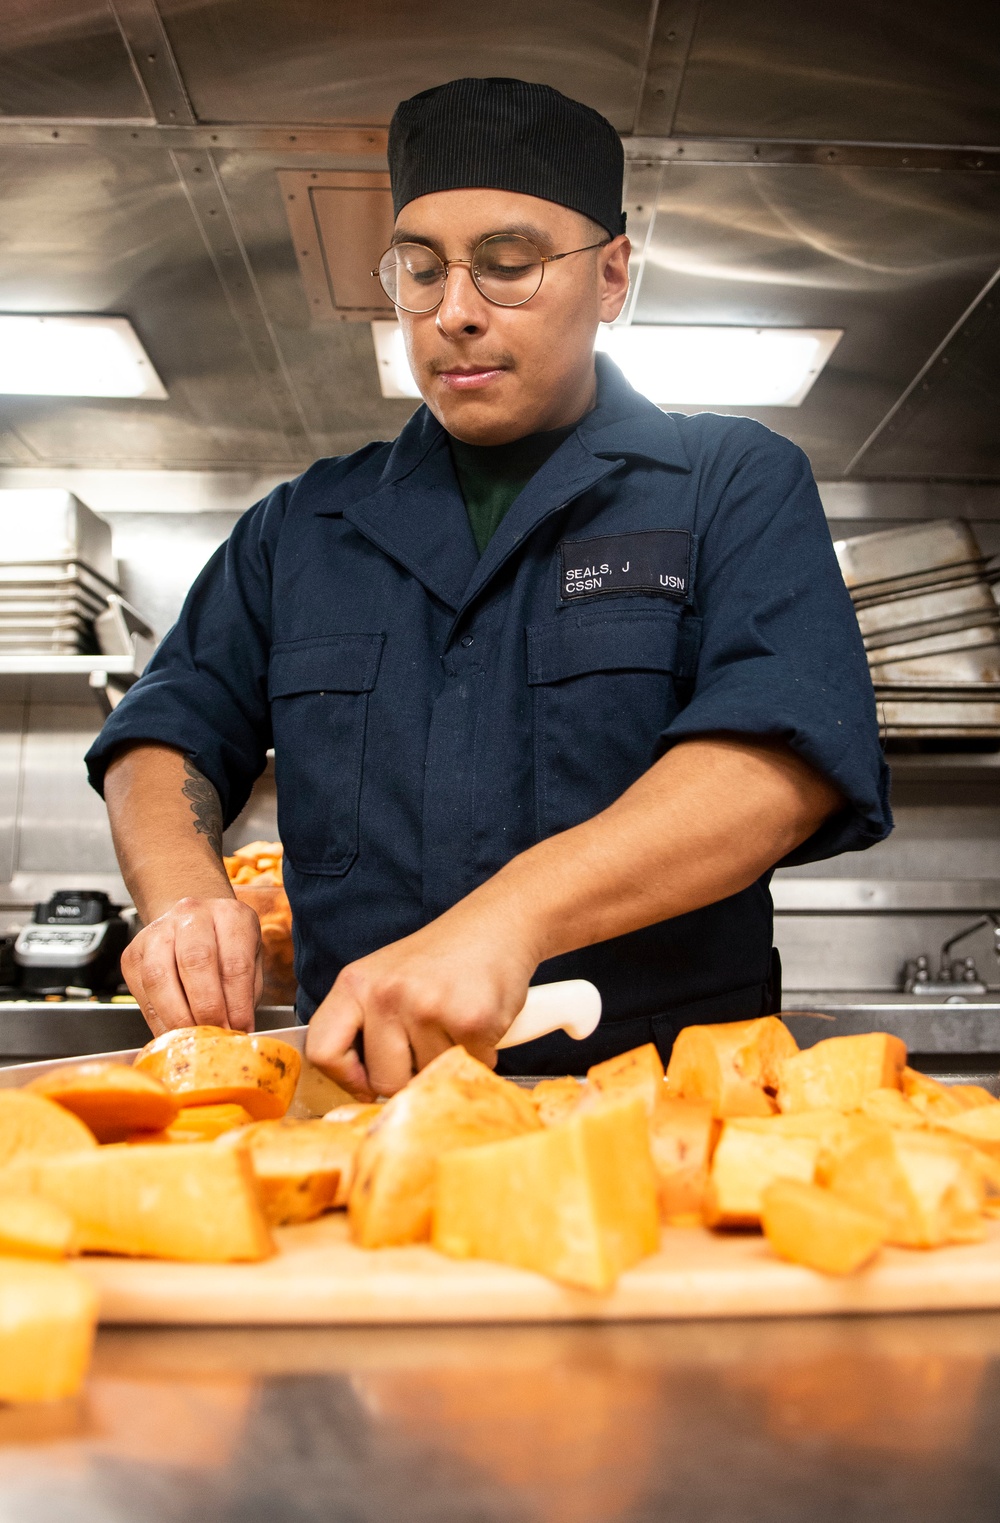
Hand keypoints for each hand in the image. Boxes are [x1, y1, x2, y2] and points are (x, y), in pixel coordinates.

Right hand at [122, 896, 262, 1035]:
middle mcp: (191, 916)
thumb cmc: (226, 946)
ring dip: (177, 1015)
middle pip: (195, 961)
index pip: (234, 962)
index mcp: (230, 915)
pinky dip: (157, 1019)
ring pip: (159, 976)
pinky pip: (142, 992)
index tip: (240, 1028)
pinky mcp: (132, 954)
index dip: (237, 1003)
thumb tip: (237, 1030)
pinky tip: (172, 1034)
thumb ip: (245, 992)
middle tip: (215, 1033)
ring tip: (192, 1038)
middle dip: (206, 1007)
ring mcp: (157, 932)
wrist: (193, 923)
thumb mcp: (250, 960)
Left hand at [304, 898, 538, 1099]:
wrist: (497, 925)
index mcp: (355, 983)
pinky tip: (479, 1023)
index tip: (366, 1081)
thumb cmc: (440, 960)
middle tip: (429, 1041)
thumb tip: (361, 1088)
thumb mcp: (384, 978)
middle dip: (411, 1074)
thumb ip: (365, 1024)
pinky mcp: (470, 1020)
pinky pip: (469, 1068)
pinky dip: (480, 1055)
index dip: (344, 1078)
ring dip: (447, 1062)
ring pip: (428, 1079)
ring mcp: (428, 1007)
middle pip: (384, 1081)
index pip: (322, 1050)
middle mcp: (386, 994)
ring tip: (455, 1023)